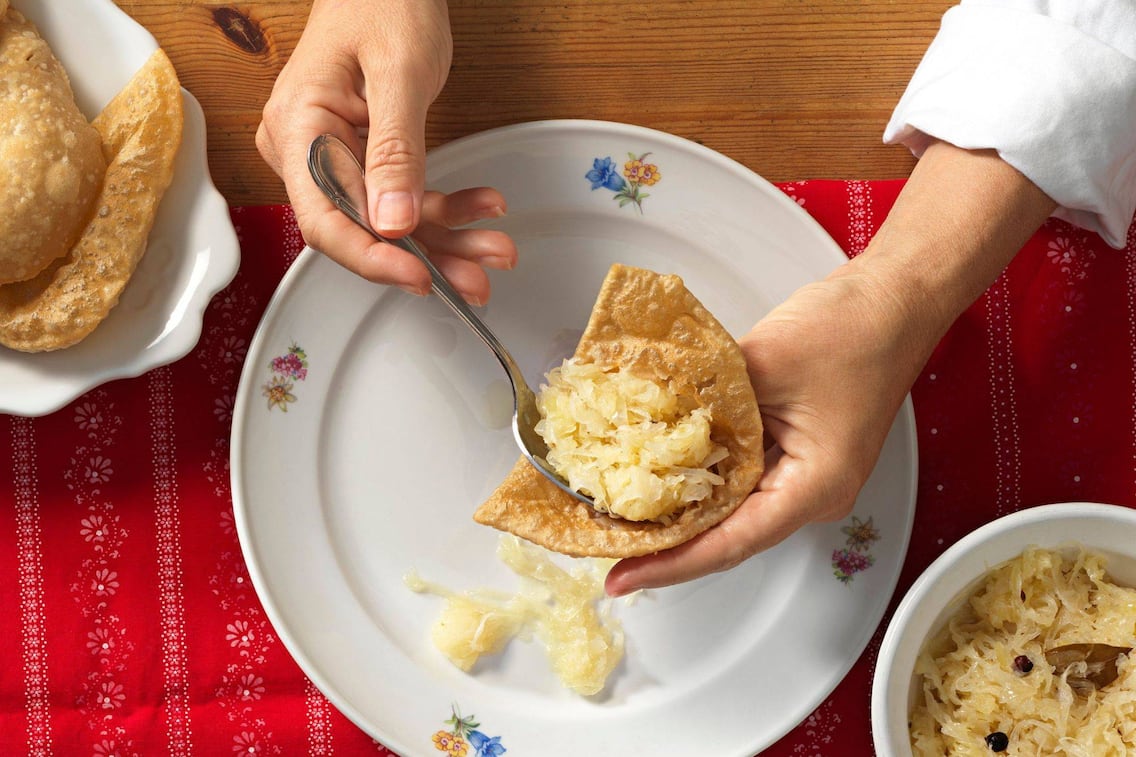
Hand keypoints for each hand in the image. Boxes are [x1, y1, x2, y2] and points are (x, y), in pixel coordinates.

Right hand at [256, 0, 515, 303]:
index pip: (325, 218)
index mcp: (298, 128)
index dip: (372, 257)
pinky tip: (483, 207)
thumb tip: (392, 222)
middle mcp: (307, 150)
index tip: (419, 276)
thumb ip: (396, 150)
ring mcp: (336, 156)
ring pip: (390, 222)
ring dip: (446, 240)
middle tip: (477, 278)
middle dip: (426, 256)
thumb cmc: (383, 0)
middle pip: (362, 228)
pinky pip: (403, 198)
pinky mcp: (366, 158)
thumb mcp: (399, 73)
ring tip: (495, 249)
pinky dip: (446, 209)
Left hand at [604, 141, 1056, 595]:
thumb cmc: (851, 331)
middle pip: (726, 534)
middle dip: (666, 542)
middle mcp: (810, 495)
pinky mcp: (794, 451)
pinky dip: (699, 477)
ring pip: (730, 508)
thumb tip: (650, 420)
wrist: (895, 299)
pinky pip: (739, 477)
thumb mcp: (762, 364)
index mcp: (812, 489)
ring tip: (620, 517)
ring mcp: (802, 474)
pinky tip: (656, 471)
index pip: (728, 543)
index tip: (621, 576)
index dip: (669, 562)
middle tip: (605, 546)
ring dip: (679, 509)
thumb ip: (706, 402)